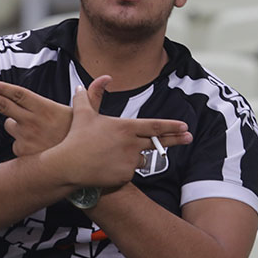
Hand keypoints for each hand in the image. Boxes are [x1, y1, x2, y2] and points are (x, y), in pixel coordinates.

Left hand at [0, 77, 109, 155]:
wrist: (80, 170)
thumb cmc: (84, 142)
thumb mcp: (90, 117)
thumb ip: (92, 96)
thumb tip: (107, 78)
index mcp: (44, 108)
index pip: (18, 93)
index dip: (1, 87)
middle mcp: (31, 121)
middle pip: (2, 105)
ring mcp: (25, 138)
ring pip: (11, 125)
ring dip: (15, 124)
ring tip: (35, 130)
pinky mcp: (22, 153)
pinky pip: (16, 143)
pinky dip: (22, 142)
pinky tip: (37, 146)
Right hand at [48, 79, 191, 188]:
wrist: (68, 165)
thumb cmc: (76, 138)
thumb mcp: (83, 113)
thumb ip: (90, 94)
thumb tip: (93, 80)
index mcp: (126, 127)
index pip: (155, 126)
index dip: (172, 126)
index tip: (184, 126)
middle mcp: (131, 144)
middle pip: (158, 142)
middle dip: (176, 139)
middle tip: (189, 137)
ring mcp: (129, 161)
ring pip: (141, 159)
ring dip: (136, 157)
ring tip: (114, 156)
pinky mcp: (125, 176)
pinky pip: (130, 173)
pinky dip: (124, 170)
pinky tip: (109, 168)